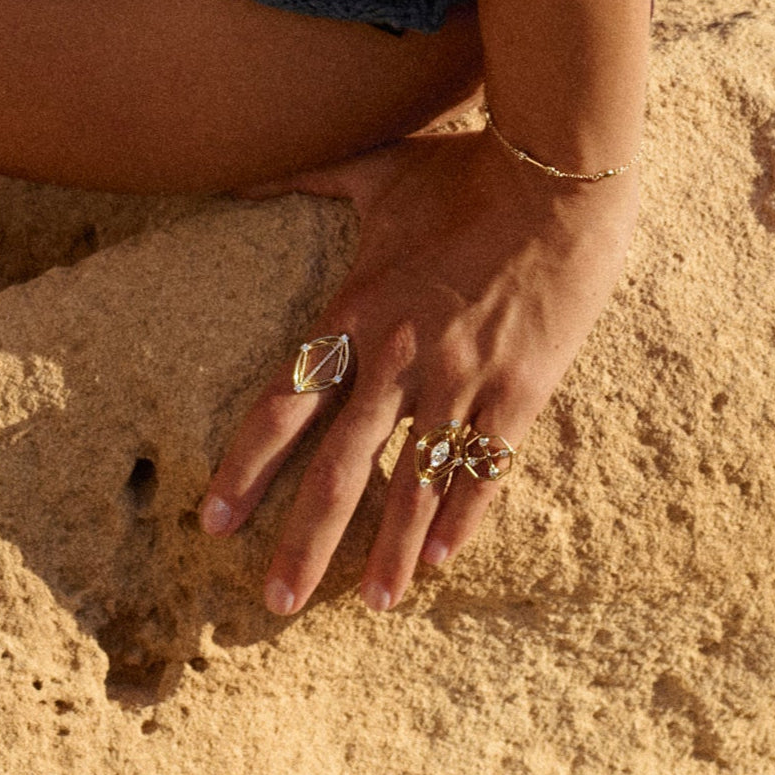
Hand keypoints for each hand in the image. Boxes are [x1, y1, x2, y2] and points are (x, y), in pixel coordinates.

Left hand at [199, 125, 641, 613]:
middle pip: (340, 468)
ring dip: (392, 551)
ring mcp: (462, 380)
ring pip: (416, 484)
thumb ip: (305, 175)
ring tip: (372, 604)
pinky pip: (485, 467)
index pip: (284, 405)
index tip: (216, 521)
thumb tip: (239, 171)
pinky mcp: (520, 390)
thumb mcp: (378, 170)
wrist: (558, 178)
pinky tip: (445, 558)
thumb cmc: (465, 173)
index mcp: (358, 312)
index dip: (246, 468)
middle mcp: (400, 359)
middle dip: (304, 541)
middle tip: (276, 603)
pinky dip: (464, 516)